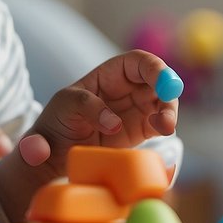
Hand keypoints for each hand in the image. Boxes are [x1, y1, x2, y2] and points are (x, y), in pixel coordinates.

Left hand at [18, 50, 178, 174]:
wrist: (53, 161)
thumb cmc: (53, 129)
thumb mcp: (57, 114)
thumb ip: (73, 116)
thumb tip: (107, 125)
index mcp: (107, 76)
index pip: (136, 62)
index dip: (152, 67)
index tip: (160, 81)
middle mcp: (126, 90)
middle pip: (157, 79)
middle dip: (167, 86)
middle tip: (169, 101)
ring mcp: (135, 111)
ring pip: (163, 101)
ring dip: (170, 109)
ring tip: (165, 125)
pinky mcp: (140, 132)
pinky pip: (160, 123)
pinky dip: (166, 124)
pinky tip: (163, 130)